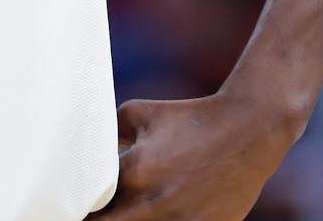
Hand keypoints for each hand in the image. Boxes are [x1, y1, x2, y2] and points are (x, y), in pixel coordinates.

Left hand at [90, 94, 303, 220]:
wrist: (248, 130)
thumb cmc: (189, 118)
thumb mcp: (137, 113)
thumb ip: (106, 133)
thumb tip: (85, 152)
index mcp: (133, 172)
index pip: (88, 206)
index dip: (79, 210)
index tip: (74, 207)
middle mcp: (153, 204)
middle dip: (101, 220)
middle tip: (100, 212)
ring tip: (133, 210)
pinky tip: (158, 213)